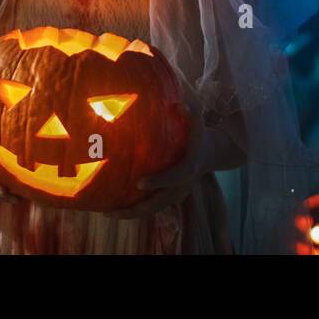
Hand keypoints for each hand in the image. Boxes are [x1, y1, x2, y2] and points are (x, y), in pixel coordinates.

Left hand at [106, 102, 204, 219]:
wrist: (212, 153)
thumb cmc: (199, 135)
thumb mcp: (199, 123)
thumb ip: (190, 114)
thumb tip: (178, 104)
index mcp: (188, 168)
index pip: (173, 178)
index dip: (158, 181)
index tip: (139, 183)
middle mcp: (181, 186)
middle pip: (157, 203)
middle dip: (135, 209)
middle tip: (111, 211)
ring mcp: (175, 194)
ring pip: (152, 209)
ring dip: (130, 213)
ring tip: (106, 214)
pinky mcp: (169, 196)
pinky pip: (150, 207)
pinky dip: (133, 210)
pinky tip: (113, 208)